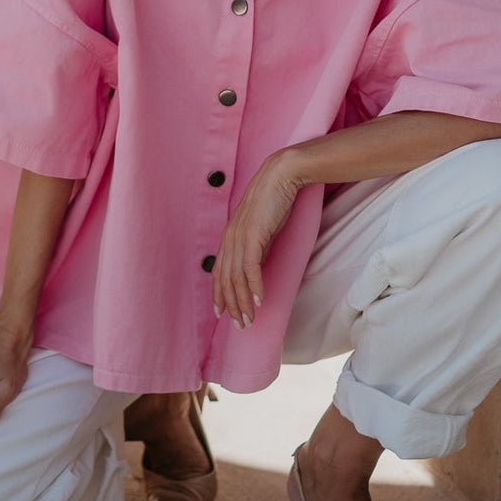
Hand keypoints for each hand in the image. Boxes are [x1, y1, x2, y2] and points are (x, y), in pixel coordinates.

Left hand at [212, 148, 307, 328]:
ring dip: (243, 302)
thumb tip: (256, 268)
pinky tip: (260, 301)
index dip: (218, 294)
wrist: (281, 175)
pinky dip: (255, 286)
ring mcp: (240, 237)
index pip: (219, 271)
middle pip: (226, 280)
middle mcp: (230, 238)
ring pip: (237, 278)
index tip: (222, 313)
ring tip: (250, 320)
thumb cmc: (274, 200)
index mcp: (230, 236)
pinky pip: (251, 267)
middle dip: (232, 306)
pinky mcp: (254, 235)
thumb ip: (256, 246)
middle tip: (241, 325)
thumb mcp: (261, 228)